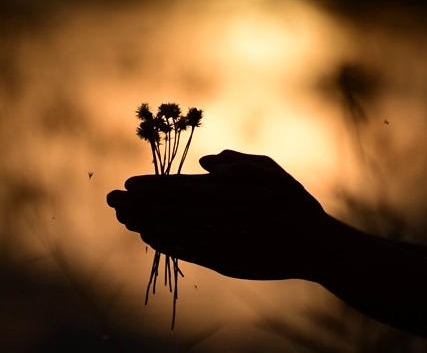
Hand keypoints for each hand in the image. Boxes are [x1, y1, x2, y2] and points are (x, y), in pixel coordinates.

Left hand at [107, 150, 327, 279]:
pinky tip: (148, 236)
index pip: (184, 189)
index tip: (128, 184)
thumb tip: (205, 164)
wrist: (315, 247)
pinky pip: (188, 253)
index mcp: (233, 194)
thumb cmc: (293, 204)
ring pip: (176, 232)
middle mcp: (224, 218)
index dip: (154, 187)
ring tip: (121, 216)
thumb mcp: (273, 172)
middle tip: (111, 200)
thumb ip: (239, 164)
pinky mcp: (225, 263)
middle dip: (139, 205)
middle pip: (173, 211)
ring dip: (146, 224)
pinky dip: (166, 244)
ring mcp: (223, 243)